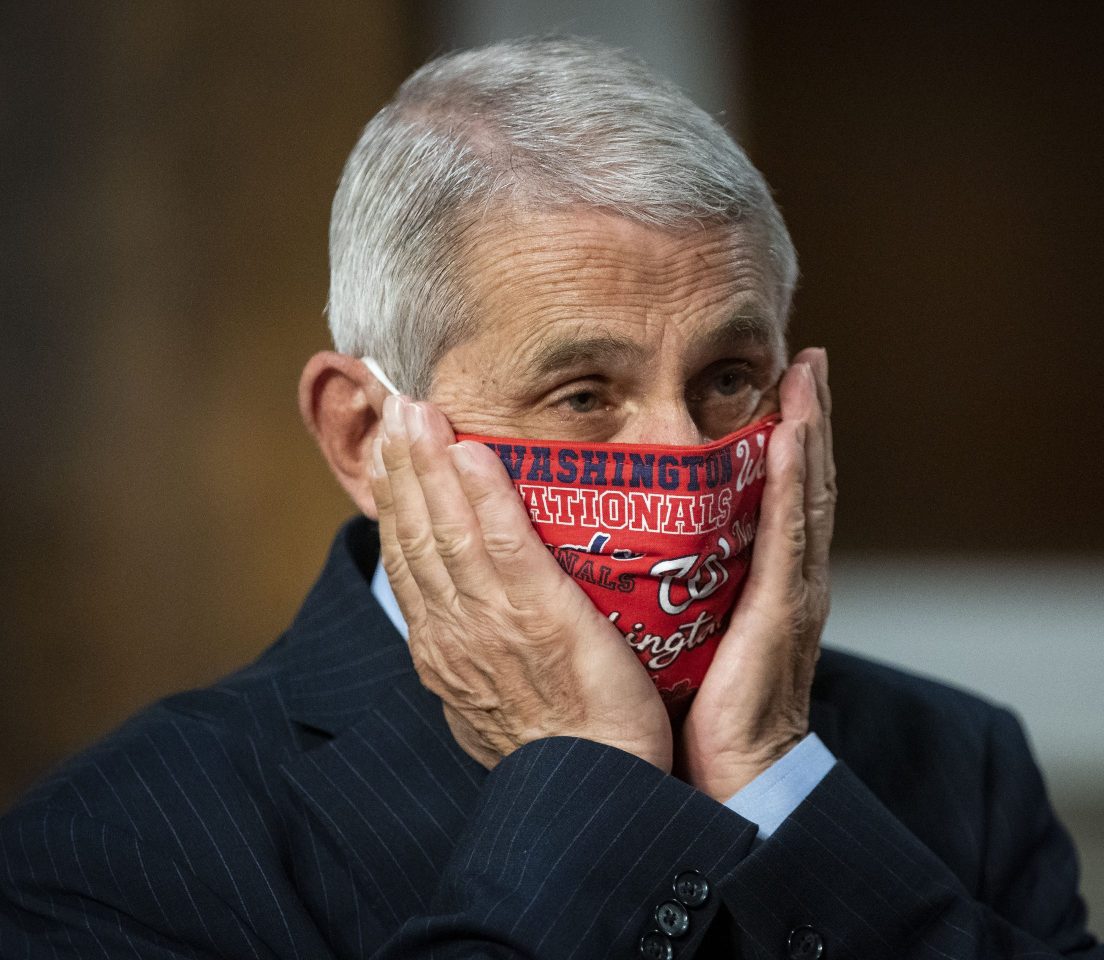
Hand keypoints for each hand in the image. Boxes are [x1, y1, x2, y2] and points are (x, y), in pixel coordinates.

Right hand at [371, 394, 671, 771]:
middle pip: (415, 536)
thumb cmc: (563, 750)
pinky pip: (505, 546)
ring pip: (447, 531)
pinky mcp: (541, 618)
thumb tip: (474, 626)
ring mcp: (492, 625)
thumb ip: (479, 656)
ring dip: (429, 467)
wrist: (596, 790)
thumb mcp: (496, 703)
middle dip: (403, 469)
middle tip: (395, 408)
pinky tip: (471, 454)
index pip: (408, 561)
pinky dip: (484, 498)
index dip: (396, 502)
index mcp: (442, 650)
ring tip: (419, 413)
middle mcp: (454, 633)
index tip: (392, 453)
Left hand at [676, 347, 834, 800]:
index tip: (785, 385)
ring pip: (807, 495)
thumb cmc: (700, 716)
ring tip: (809, 374)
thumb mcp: (690, 637)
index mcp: (765, 583)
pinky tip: (794, 435)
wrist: (732, 778)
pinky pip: (790, 533)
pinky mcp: (783, 611)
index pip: (779, 496)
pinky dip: (796, 480)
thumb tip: (639, 558)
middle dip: (810, 418)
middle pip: (804, 482)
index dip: (788, 439)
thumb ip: (680, 592)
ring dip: (812, 430)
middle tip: (809, 359)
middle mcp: (790, 578)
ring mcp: (794, 592)